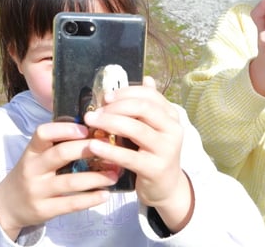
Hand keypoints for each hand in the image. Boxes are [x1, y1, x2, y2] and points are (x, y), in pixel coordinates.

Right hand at [0, 123, 118, 240]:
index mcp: (32, 151)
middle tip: (110, 147)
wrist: (8, 206)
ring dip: (96, 177)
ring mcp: (37, 190)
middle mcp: (32, 169)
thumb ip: (58, 145)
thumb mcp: (37, 156)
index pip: (43, 133)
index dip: (65, 128)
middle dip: (87, 149)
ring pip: (70, 181)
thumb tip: (96, 130)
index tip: (87, 128)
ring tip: (115, 173)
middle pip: (60, 154)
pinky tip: (105, 194)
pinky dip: (91, 198)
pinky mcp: (44, 210)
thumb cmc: (32, 174)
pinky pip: (71, 204)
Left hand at [84, 77, 192, 232]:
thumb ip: (149, 105)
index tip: (105, 96)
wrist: (166, 187)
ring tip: (90, 122)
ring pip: (136, 129)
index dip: (126, 92)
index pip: (149, 96)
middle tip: (94, 110)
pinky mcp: (155, 169)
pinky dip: (110, 150)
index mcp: (172, 116)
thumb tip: (147, 78)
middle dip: (116, 106)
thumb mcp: (155, 128)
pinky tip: (93, 145)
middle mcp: (173, 130)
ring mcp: (166, 149)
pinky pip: (129, 156)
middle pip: (144, 109)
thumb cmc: (154, 152)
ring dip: (110, 123)